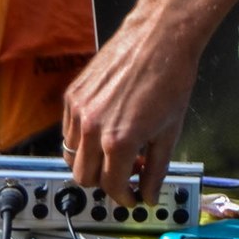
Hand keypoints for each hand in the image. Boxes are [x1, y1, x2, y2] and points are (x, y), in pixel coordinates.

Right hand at [61, 11, 203, 205]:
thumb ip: (157, 169)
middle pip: (83, 177)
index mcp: (119, 141)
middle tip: (126, 175)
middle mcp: (92, 128)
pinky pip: (67, 131)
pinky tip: (107, 130)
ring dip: (91, 162)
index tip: (131, 197)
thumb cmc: (169, 79)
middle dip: (103, 183)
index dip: (123, 197)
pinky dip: (83, 139)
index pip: (110, 186)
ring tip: (118, 151)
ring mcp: (77, 111)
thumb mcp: (170, 132)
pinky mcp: (71, 96)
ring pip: (70, 155)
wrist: (159, 40)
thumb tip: (149, 193)